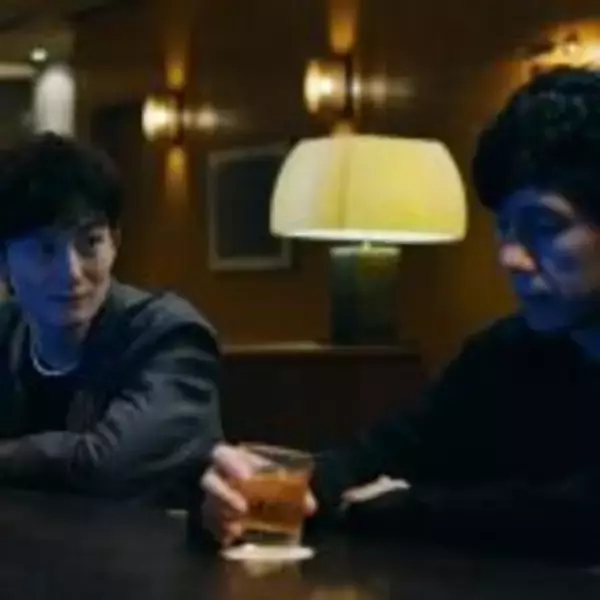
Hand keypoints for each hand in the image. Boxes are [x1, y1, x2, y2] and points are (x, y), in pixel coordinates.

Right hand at [200, 444, 317, 546]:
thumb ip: (293, 487)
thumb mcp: (276, 476)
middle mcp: (216, 476)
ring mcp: (210, 499)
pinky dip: (221, 533)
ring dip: (224, 517)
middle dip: (225, 495)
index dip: (231, 463)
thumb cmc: (262, 478)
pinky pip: (210, 527)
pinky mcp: (210, 520)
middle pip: (210, 482)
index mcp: (231, 458)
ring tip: (239, 528)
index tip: (246, 476)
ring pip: (208, 506)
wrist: (247, 494)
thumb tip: (310, 507)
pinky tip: (232, 538)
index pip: (222, 454)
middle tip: (243, 508)